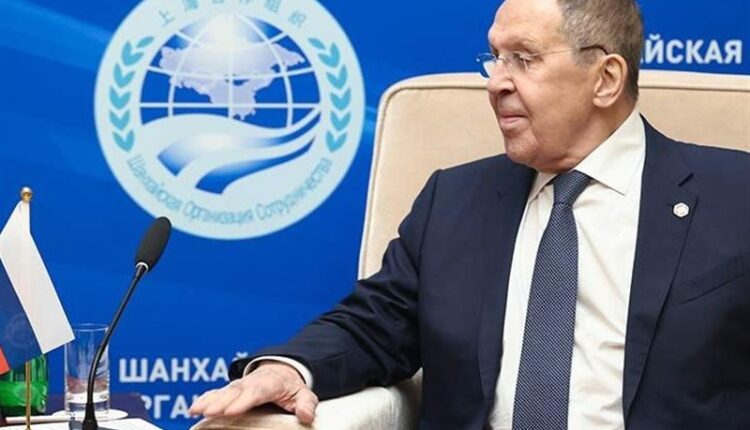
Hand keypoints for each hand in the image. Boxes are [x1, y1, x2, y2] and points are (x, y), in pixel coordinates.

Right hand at [189, 361, 318, 423]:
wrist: (280, 371)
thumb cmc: (290, 386)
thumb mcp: (303, 393)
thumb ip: (306, 404)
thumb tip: (307, 416)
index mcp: (269, 383)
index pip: (257, 392)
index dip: (244, 400)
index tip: (232, 410)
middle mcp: (250, 383)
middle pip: (235, 392)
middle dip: (221, 402)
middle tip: (209, 412)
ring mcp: (238, 386)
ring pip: (222, 392)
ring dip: (208, 401)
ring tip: (196, 410)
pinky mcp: (230, 392)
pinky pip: (215, 394)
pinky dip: (204, 400)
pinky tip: (193, 409)